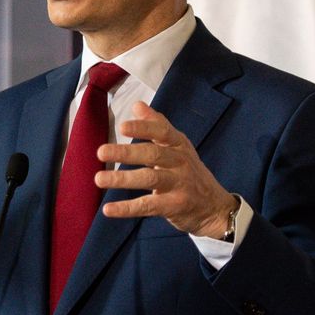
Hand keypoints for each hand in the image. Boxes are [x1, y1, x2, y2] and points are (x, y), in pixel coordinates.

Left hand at [95, 101, 235, 237]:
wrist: (215, 207)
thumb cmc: (189, 172)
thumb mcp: (178, 147)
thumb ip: (157, 126)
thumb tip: (137, 105)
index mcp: (179, 144)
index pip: (162, 132)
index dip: (143, 128)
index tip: (123, 126)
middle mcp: (181, 162)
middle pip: (153, 155)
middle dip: (126, 153)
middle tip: (101, 151)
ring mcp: (179, 185)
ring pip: (149, 179)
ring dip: (122, 179)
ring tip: (99, 178)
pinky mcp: (175, 206)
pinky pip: (148, 206)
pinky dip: (127, 208)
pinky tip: (108, 209)